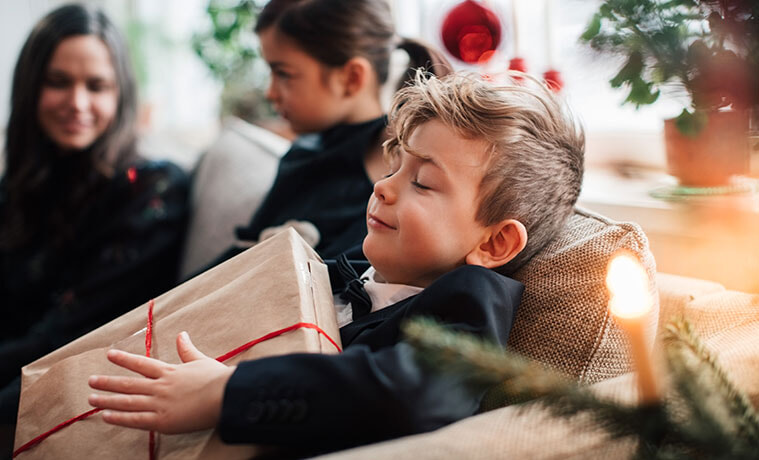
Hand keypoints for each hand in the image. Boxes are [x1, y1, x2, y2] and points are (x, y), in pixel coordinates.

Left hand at [88, 331, 235, 433]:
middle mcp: (160, 386)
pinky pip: (136, 420)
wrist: (226, 396)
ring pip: (127, 402)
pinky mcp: (163, 421)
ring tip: (91, 399)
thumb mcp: (201, 360)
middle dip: (108, 382)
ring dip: (107, 400)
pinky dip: (120, 418)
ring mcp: (159, 404)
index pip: (141, 363)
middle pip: (128, 384)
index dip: (124, 359)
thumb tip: (182, 334)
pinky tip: (106, 416)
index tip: (109, 355)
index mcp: (169, 371)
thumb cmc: (217, 379)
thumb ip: (187, 350)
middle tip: (91, 381)